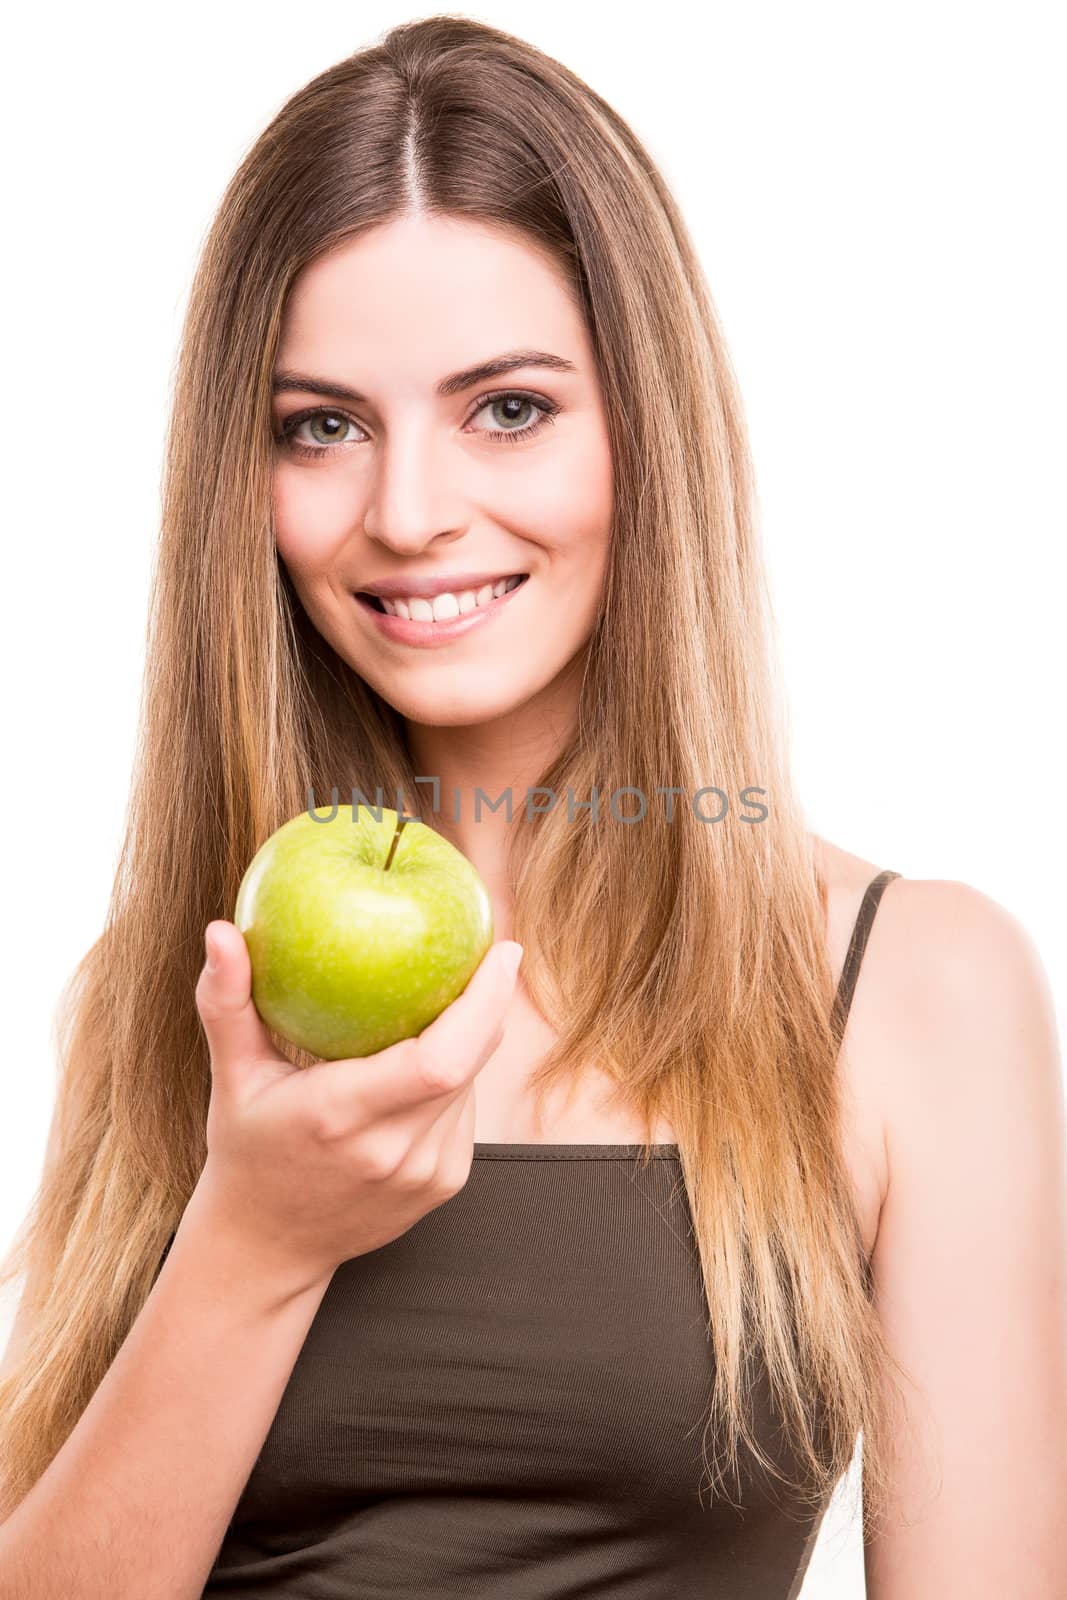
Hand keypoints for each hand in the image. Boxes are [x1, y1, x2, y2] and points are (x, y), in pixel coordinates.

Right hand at [187, 920, 522, 1293]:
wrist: (268, 1246)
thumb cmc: (248, 1147)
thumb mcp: (231, 1076)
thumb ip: (226, 1002)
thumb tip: (221, 930)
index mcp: (341, 1116)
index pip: (439, 1060)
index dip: (483, 1004)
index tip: (500, 951)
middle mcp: (392, 1151)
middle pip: (471, 1063)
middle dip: (489, 1003)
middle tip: (490, 953)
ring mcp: (425, 1174)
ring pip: (473, 1084)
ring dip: (472, 1039)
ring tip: (454, 997)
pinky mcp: (445, 1185)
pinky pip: (466, 1112)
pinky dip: (458, 1076)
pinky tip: (435, 1055)